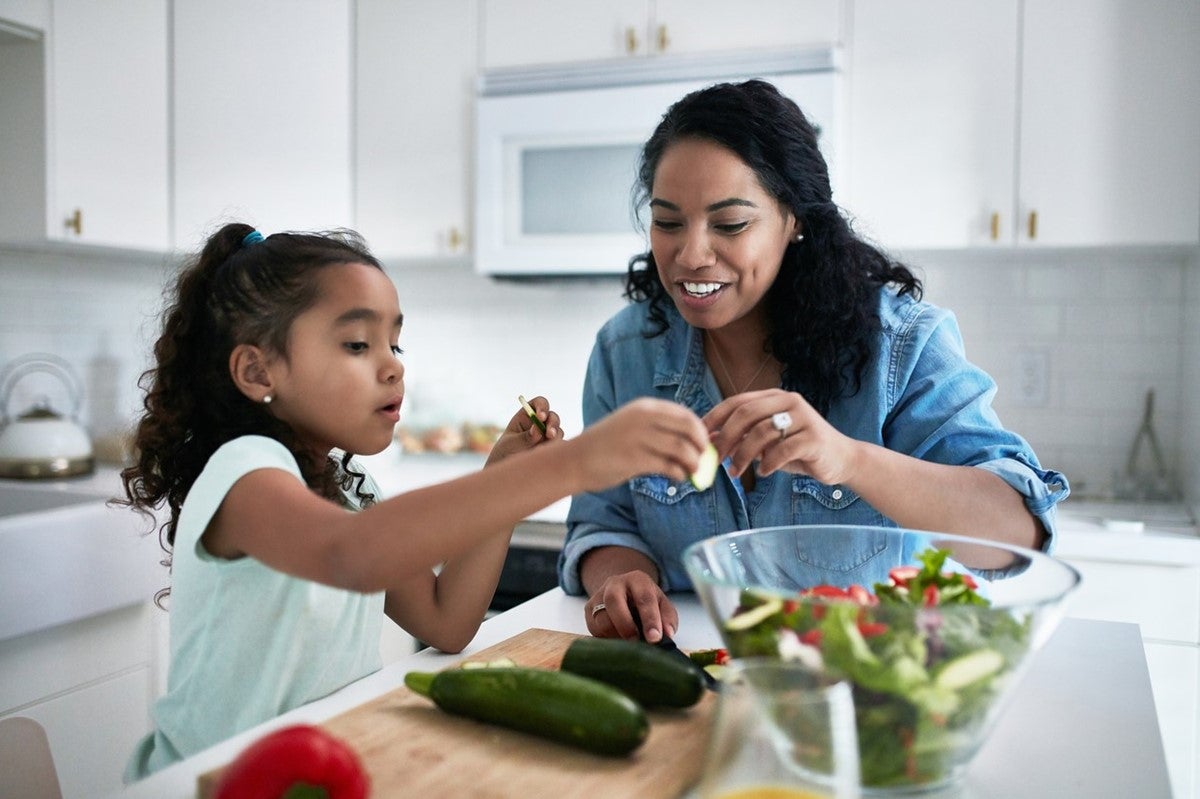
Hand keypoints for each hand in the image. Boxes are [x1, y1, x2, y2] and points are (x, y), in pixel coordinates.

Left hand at [485, 395, 560, 465]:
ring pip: (558, 431)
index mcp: (527, 415)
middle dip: (553, 423)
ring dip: (555, 437)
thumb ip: (525, 437)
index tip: (540, 417)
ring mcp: (547, 435)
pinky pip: (560, 446)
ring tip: (546, 447)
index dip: (542, 407)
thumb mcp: (511, 444)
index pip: (539, 403)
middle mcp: (540, 423)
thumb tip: (538, 429)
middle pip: (552, 416)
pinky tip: (547, 455)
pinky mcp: (551, 448)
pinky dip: (556, 449)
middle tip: (549, 434)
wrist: (507, 471)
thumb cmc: (505, 452)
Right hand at [572, 398, 708, 491]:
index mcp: (645, 407)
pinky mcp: (634, 459)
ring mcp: (638, 438)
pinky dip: (679, 473)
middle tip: (703, 459)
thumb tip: (692, 439)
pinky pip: (668, 466)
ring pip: (682, 449)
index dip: (700, 431)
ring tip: (692, 472)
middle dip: (701, 446)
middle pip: (689, 428)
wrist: (575, 460)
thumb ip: (658, 427)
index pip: (685, 414)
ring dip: (693, 463)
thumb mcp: (631, 425)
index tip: (704, 445)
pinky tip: (678, 478)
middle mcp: (643, 418)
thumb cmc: (606, 445)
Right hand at [585, 570, 678, 642]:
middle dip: (625, 625)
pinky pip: (593, 629)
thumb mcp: (662, 605)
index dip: (650, 619)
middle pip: (614, 601)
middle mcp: (615, 583)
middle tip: (636, 642)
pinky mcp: (588, 609)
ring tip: (628, 644)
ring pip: (601, 618)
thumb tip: (667, 634)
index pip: (644, 598)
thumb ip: (668, 618)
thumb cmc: (646, 601)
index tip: (655, 638)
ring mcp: (599, 595)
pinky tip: (617, 640)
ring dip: (615, 635)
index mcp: (638, 579)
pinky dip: (606, 639)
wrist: (623, 592)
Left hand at [705, 389, 858, 483]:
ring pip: (762, 432)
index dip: (716, 418)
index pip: (738, 401)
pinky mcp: (814, 437)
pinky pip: (782, 450)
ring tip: (735, 472)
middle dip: (726, 437)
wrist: (840, 459)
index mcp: (774, 397)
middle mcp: (789, 401)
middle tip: (715, 458)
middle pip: (746, 414)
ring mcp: (804, 417)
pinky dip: (767, 463)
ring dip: (743, 455)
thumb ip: (742, 438)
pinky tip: (762, 473)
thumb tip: (709, 441)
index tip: (700, 436)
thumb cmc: (798, 450)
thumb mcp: (766, 443)